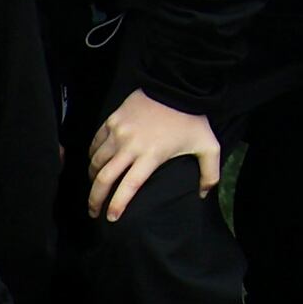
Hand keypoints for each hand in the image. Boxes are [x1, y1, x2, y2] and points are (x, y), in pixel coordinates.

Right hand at [85, 89, 222, 223]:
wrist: (177, 85)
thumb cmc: (192, 118)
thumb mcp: (208, 146)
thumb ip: (209, 173)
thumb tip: (202, 195)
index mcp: (152, 155)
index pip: (129, 186)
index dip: (117, 204)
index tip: (111, 218)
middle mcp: (130, 146)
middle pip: (104, 177)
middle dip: (95, 198)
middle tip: (93, 211)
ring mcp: (118, 132)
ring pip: (96, 161)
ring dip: (92, 178)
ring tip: (95, 188)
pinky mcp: (112, 120)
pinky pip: (95, 143)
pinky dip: (92, 156)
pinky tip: (95, 164)